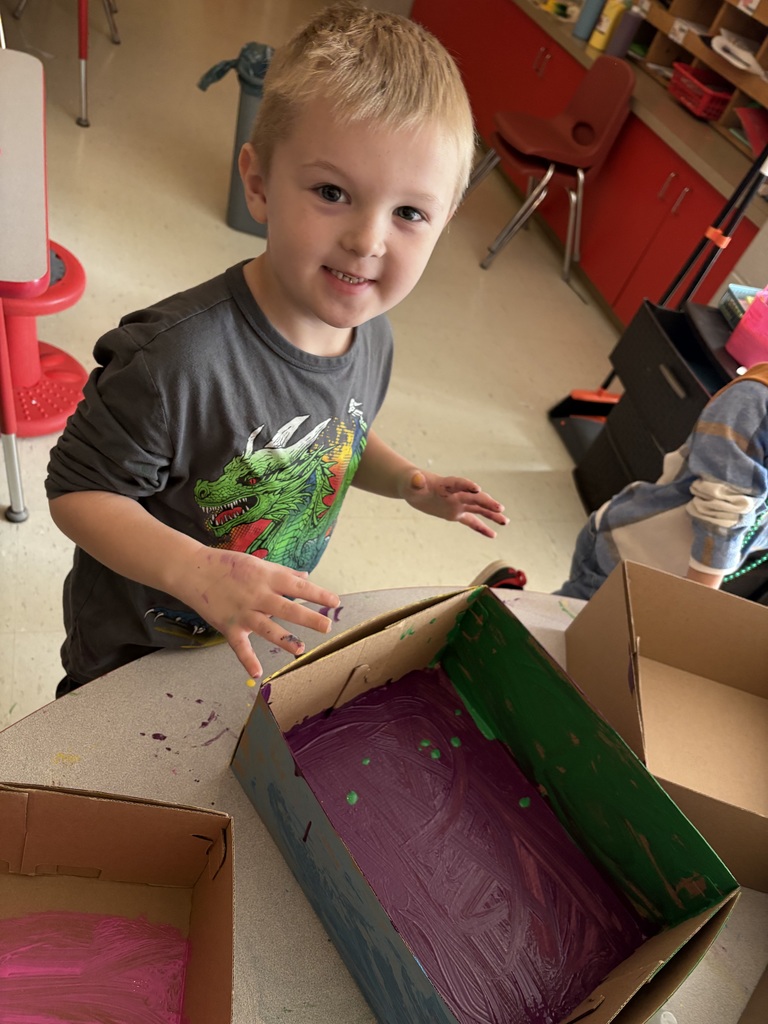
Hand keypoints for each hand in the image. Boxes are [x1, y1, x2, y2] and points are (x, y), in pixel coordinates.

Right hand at [180, 549, 339, 678]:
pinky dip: (247, 660)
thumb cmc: (227, 564)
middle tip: (327, 626)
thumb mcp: (257, 562)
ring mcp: (243, 612)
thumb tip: (306, 577)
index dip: (318, 594)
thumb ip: (283, 572)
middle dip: (308, 618)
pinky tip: (258, 673)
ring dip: (285, 640)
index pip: (298, 586)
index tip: (335, 602)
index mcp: (266, 577)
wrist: (192, 570)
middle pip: (287, 608)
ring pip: (267, 628)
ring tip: (301, 649)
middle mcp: (257, 595)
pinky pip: (240, 646)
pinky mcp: (229, 626)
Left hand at [400, 470, 507, 537]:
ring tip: (505, 521)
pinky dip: (481, 527)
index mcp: (445, 484)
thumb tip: (416, 479)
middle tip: (500, 508)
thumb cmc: (411, 482)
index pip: (458, 483)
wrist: (413, 486)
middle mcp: (455, 494)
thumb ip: (415, 481)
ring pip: (478, 509)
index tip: (477, 488)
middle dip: (486, 502)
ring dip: (491, 514)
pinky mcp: (455, 513)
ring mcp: (457, 503)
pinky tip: (493, 535)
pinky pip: (471, 521)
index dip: (467, 485)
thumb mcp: (410, 482)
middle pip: (474, 497)